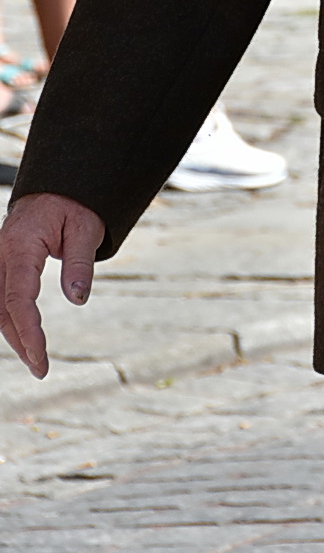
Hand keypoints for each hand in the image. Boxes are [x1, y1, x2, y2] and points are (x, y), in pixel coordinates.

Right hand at [0, 194, 103, 376]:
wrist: (58, 185)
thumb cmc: (74, 204)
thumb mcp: (86, 229)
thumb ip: (80, 264)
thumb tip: (78, 300)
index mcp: (21, 245)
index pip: (19, 298)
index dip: (28, 331)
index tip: (40, 356)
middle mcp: (2, 254)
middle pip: (2, 309)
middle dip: (19, 342)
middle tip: (41, 368)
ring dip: (13, 335)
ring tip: (36, 360)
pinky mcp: (4, 263)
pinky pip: (1, 296)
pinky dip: (9, 319)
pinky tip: (22, 337)